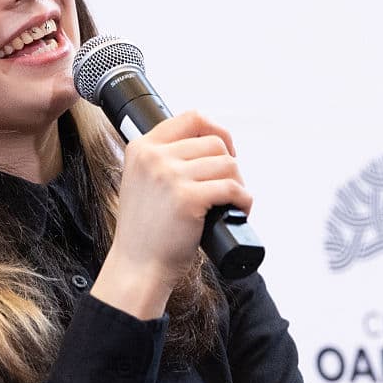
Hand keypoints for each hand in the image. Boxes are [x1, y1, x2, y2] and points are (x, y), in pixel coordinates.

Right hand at [90, 111, 252, 319]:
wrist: (138, 265)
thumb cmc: (145, 229)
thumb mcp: (142, 181)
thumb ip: (162, 159)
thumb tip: (208, 144)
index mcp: (141, 148)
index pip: (191, 118)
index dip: (215, 130)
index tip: (224, 149)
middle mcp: (153, 157)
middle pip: (214, 142)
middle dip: (229, 165)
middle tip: (226, 187)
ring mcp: (170, 176)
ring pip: (227, 164)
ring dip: (237, 183)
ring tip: (229, 201)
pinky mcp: (188, 198)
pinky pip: (232, 188)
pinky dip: (243, 200)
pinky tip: (236, 210)